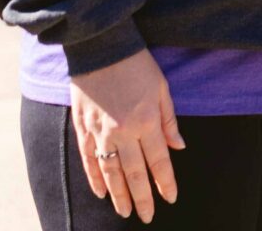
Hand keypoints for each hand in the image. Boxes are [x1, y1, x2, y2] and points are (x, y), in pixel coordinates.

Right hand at [69, 48, 184, 222]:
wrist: (101, 47)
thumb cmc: (137, 65)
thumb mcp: (162, 88)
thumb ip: (169, 120)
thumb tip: (179, 147)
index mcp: (146, 121)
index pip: (158, 160)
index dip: (165, 181)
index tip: (171, 198)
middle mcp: (122, 132)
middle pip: (134, 173)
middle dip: (142, 197)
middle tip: (147, 216)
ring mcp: (99, 132)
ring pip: (109, 172)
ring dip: (119, 194)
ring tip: (125, 211)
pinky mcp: (82, 128)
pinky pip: (88, 160)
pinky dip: (94, 178)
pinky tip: (101, 192)